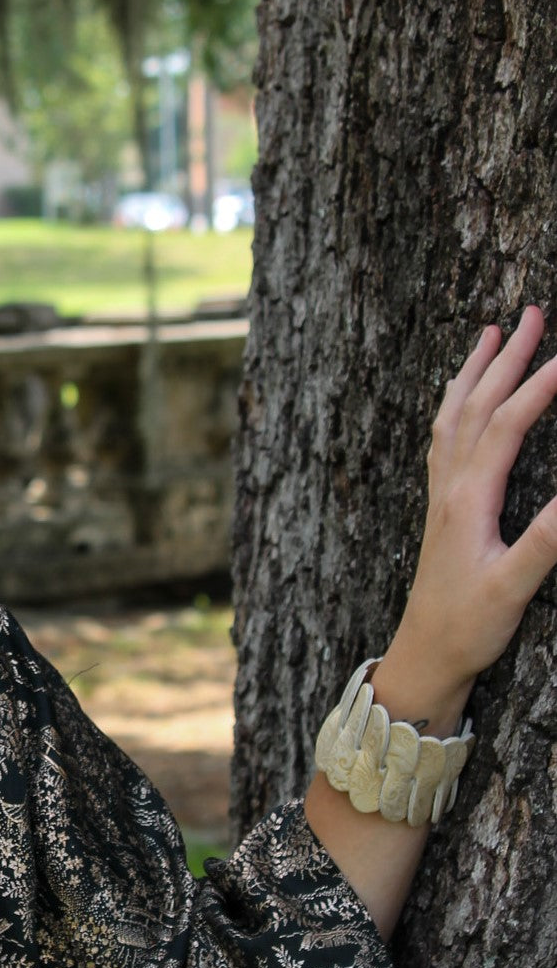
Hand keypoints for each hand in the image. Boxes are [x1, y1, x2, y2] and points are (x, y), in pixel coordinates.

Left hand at [376, 305, 556, 732]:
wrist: (424, 653)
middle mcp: (450, 487)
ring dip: (474, 372)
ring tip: (490, 334)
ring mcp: (442, 494)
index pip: (507, 426)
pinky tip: (461, 397)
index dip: (540, 386)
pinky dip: (456, 406)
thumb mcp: (513, 586)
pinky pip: (444, 440)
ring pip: (454, 417)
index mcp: (469, 499)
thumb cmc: (468, 625)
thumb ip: (548, 540)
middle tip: (532, 313)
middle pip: (476, 407)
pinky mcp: (442, 507)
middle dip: (505, 358)